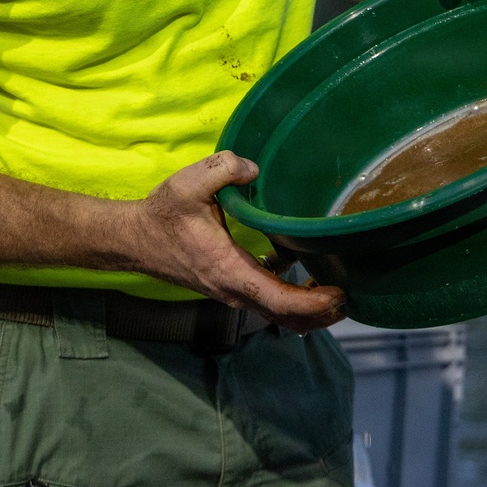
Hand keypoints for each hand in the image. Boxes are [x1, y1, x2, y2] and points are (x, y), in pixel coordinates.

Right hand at [130, 152, 344, 332]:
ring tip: (335, 290)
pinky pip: (268, 302)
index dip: (313, 303)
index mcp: (229, 270)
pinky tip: (306, 276)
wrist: (135, 240)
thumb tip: (254, 169)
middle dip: (321, 313)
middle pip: (286, 317)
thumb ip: (223, 169)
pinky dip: (292, 299)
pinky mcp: (231, 287)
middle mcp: (234, 290)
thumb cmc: (163, 215)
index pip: (279, 300)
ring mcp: (232, 292)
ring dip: (308, 309)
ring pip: (278, 314)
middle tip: (350, 295)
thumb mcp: (188, 183)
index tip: (339, 294)